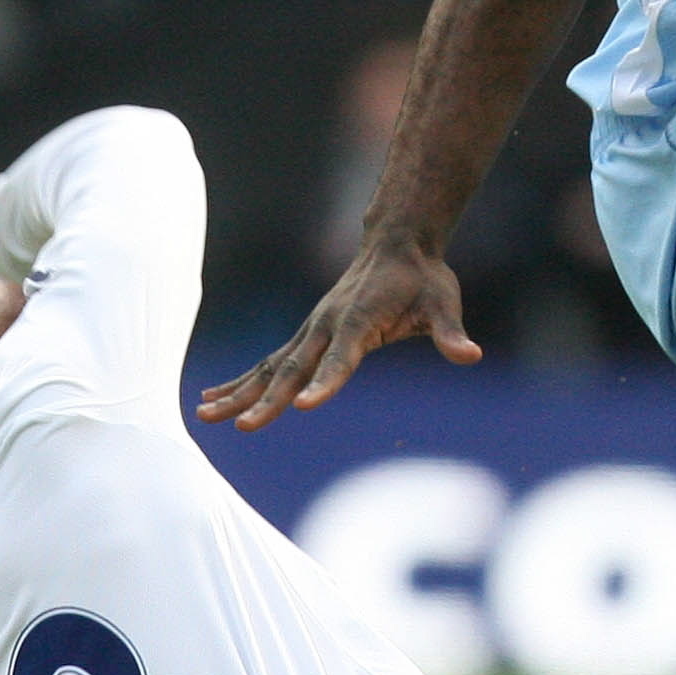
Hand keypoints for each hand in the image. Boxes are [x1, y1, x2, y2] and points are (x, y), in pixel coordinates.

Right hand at [196, 242, 481, 429]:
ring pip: (269, 367)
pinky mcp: (305, 336)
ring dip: (238, 393)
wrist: (396, 245)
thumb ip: (451, 333)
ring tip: (204, 416)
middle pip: (292, 369)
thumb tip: (471, 355)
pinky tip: (214, 398)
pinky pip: (268, 363)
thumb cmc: (423, 278)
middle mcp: (325, 326)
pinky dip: (241, 381)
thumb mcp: (443, 303)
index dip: (324, 383)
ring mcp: (310, 331)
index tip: (303, 407)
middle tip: (241, 429)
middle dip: (265, 401)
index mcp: (357, 322)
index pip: (340, 359)